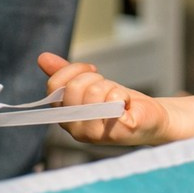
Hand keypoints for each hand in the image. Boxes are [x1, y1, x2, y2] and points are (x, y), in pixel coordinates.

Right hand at [38, 52, 175, 146]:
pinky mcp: (115, 133)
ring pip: (94, 92)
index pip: (54, 86)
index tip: (91, 70)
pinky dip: (123, 95)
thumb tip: (42, 58)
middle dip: (95, 79)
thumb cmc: (119, 102)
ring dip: (112, 87)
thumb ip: (66, 74)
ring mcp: (94, 135)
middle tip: (108, 87)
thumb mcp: (90, 84)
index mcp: (65, 117)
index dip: (73, 70)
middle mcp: (75, 129)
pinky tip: (127, 105)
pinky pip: (113, 100)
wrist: (151, 117)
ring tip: (118, 98)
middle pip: (74, 88)